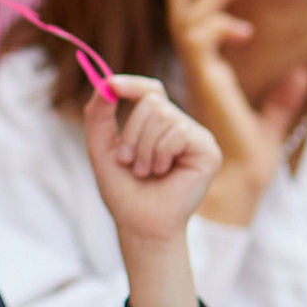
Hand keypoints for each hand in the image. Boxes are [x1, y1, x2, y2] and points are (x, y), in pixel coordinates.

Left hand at [83, 76, 221, 245]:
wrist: (139, 223)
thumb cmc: (123, 189)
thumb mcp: (102, 148)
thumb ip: (98, 116)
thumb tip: (104, 83)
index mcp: (157, 124)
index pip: (150, 90)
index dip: (132, 84)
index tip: (110, 85)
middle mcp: (179, 126)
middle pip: (152, 101)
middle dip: (131, 133)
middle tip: (128, 161)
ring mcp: (196, 137)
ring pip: (163, 116)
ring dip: (143, 148)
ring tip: (145, 171)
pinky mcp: (208, 150)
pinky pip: (178, 133)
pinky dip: (160, 154)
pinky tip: (163, 172)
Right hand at [166, 0, 306, 224]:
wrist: (233, 184)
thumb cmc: (244, 163)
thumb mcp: (272, 124)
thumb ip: (284, 99)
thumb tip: (302, 73)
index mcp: (206, 75)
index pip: (194, 26)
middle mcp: (194, 71)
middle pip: (180, 13)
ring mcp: (194, 74)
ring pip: (190, 20)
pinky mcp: (201, 78)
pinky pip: (197, 37)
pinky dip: (218, 24)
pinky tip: (244, 30)